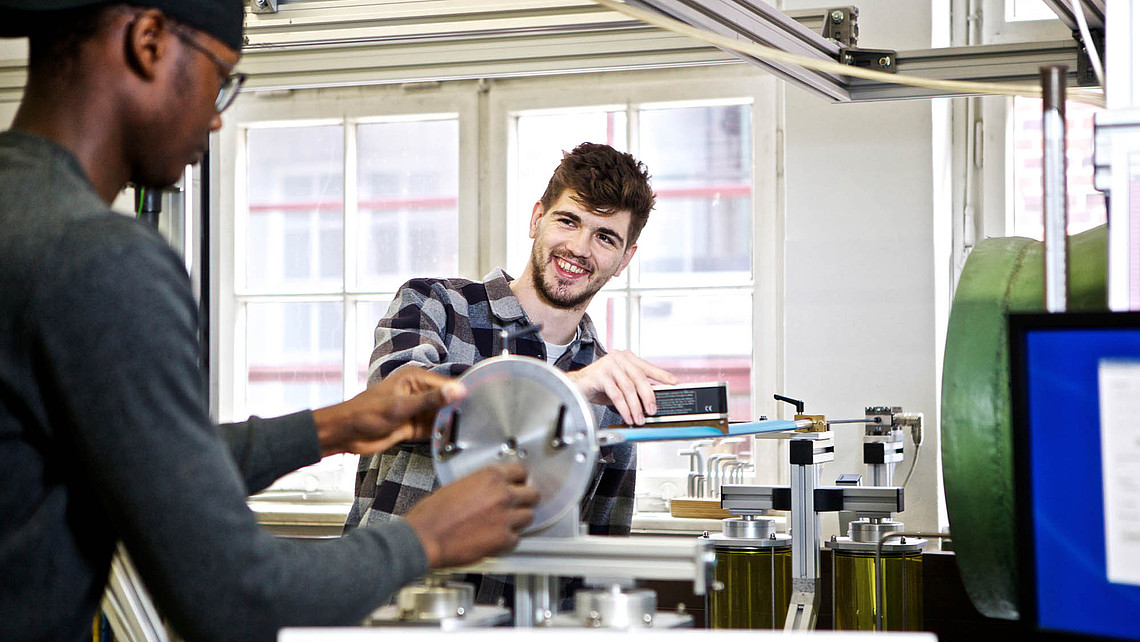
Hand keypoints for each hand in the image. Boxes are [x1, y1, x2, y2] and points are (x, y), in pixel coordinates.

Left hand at [311, 366, 465, 456]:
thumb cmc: (365, 413)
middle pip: (447, 400)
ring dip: (450, 424)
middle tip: (474, 422)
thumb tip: (457, 390)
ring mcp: (417, 409)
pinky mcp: (414, 425)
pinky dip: (441, 434)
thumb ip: (430, 400)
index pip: (447, 384)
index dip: (462, 395)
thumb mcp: (401, 406)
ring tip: (464, 433)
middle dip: (458, 411)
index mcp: (415, 378)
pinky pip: (434, 428)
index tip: (479, 405)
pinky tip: (449, 440)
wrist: (346, 434)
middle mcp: (418, 391)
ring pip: (442, 416)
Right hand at [404, 463, 539, 567]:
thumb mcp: (457, 485)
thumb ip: (480, 485)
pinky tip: (497, 538)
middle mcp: (502, 494)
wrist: (425, 537)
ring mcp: (505, 517)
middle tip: (518, 505)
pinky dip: (509, 539)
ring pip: (529, 516)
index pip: (521, 472)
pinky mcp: (504, 538)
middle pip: (532, 494)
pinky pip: (517, 538)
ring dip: (519, 520)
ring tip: (506, 523)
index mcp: (490, 477)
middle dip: (525, 500)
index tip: (519, 484)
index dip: (520, 480)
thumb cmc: (433, 513)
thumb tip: (489, 489)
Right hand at [566, 350, 677, 424]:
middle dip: (648, 397)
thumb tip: (652, 398)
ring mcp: (609, 364)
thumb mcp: (620, 385)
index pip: (647, 367)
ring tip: (639, 418)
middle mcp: (619, 358)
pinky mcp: (600, 374)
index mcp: (626, 357)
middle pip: (639, 378)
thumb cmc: (598, 385)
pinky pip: (616, 394)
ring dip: (635, 406)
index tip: (674, 383)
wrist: (575, 386)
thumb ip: (634, 387)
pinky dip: (624, 408)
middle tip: (652, 410)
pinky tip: (627, 416)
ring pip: (628, 388)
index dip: (662, 375)